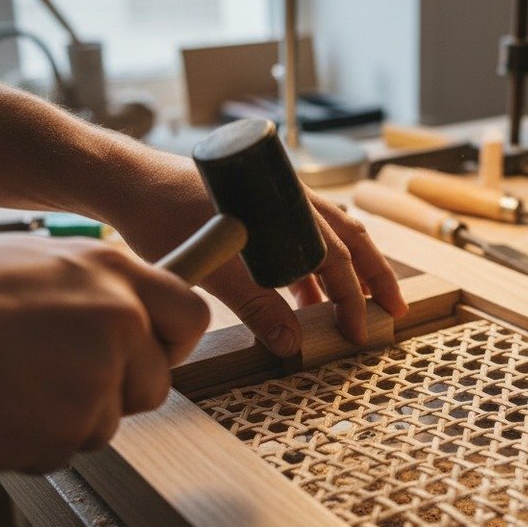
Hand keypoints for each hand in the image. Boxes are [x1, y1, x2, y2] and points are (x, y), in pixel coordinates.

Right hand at [0, 237, 207, 472]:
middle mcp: (119, 321)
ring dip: (65, 421)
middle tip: (56, 383)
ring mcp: (96, 377)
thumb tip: (132, 324)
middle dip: (115, 395)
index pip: (191, 316)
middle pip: (154, 385)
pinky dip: (31, 445)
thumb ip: (98, 294)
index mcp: (115, 273)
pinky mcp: (65, 428)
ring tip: (6, 387)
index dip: (171, 346)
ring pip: (106, 424)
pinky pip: (64, 453)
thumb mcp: (41, 265)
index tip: (151, 358)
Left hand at [109, 150, 406, 357]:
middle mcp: (292, 201)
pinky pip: (305, 235)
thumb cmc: (167, 217)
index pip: (338, 261)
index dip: (353, 300)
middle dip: (375, 278)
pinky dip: (314, 265)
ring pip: (332, 236)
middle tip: (394, 310)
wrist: (133, 182)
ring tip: (353, 308)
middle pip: (351, 241)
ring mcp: (280, 201)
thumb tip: (293, 344)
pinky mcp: (263, 205)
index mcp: (288, 213)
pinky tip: (305, 295)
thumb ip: (256, 308)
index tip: (358, 333)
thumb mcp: (215, 270)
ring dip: (347, 272)